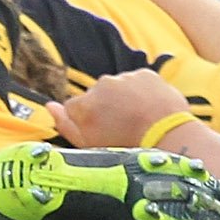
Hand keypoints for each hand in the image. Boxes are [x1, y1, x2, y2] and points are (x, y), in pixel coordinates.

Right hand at [48, 69, 190, 149]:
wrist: (169, 135)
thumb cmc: (127, 145)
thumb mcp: (90, 144)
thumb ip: (66, 125)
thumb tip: (50, 106)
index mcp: (84, 105)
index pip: (73, 107)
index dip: (86, 121)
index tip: (100, 131)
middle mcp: (100, 86)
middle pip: (95, 96)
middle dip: (104, 107)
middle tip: (121, 126)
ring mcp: (124, 78)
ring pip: (116, 88)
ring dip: (122, 99)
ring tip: (137, 117)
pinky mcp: (145, 74)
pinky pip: (137, 81)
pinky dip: (140, 92)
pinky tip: (148, 107)